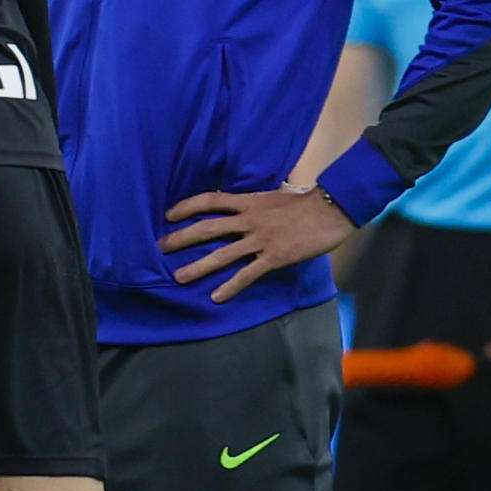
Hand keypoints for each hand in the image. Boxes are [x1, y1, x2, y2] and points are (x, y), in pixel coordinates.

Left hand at [161, 185, 356, 302]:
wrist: (330, 210)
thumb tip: (246, 197)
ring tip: (179, 277)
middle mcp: (249, 220)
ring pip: (222, 254)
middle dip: (182, 238)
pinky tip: (216, 297)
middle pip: (207, 228)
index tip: (168, 214)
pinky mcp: (274, 257)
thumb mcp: (274, 193)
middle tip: (160, 247)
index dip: (186, 205)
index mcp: (248, 201)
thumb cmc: (304, 201)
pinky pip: (247, 274)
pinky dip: (231, 286)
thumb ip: (257, 199)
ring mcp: (260, 240)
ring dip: (198, 266)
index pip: (210, 199)